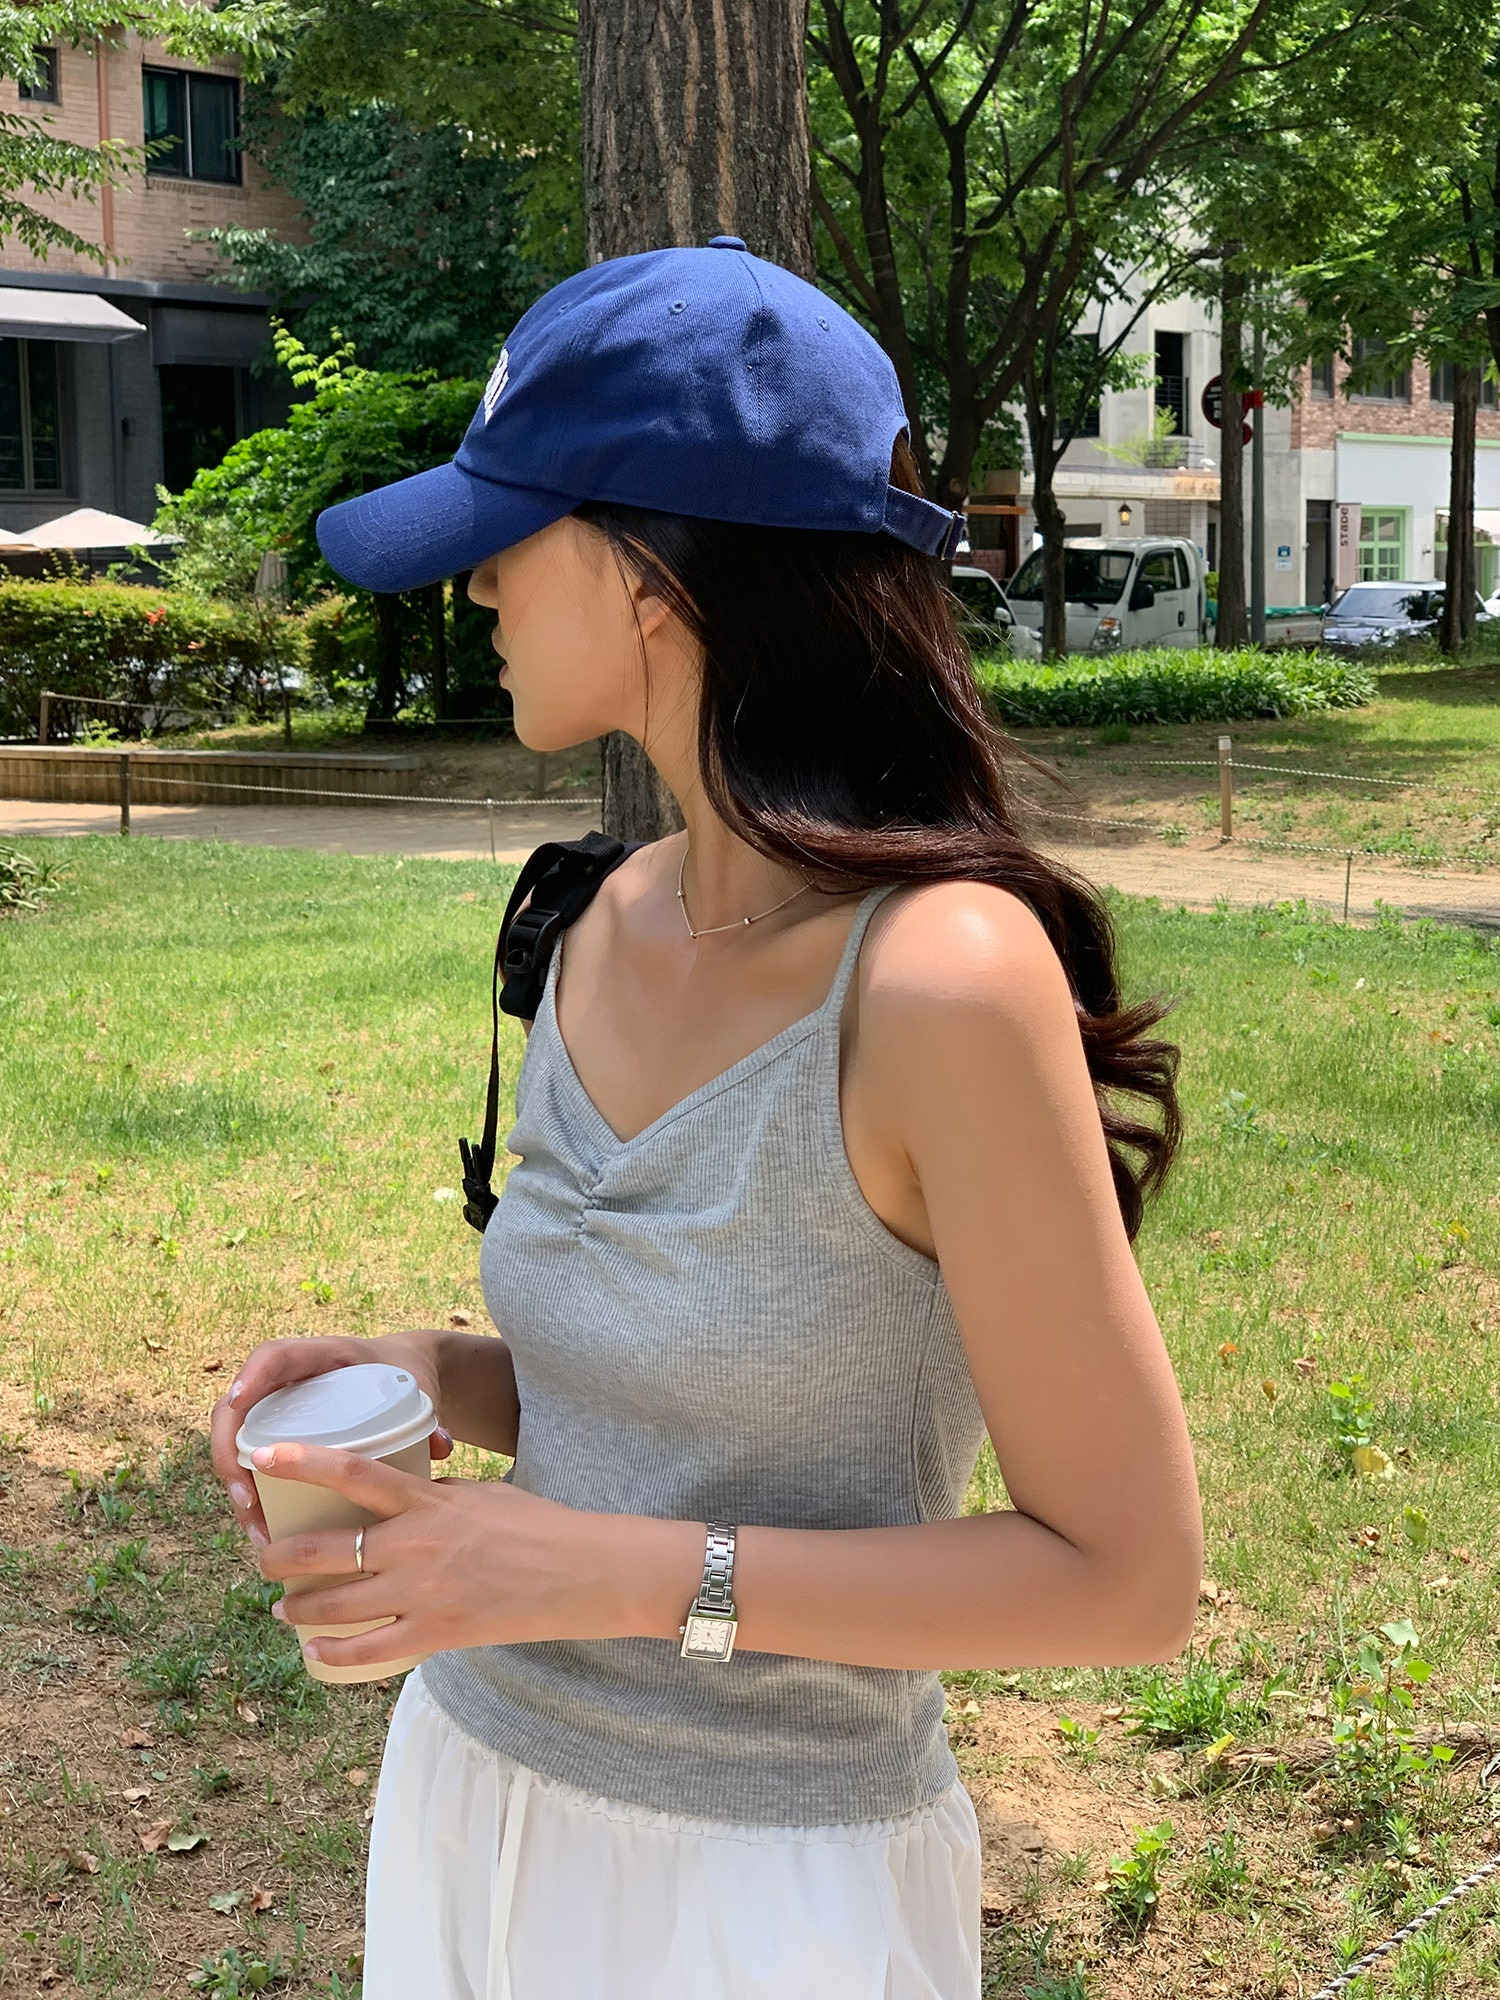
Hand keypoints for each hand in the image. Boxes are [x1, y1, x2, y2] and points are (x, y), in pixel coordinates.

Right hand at [210, 1332, 453, 1546]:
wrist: (401, 1373)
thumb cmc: (404, 1377)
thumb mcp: (414, 1390)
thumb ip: (426, 1417)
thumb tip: (441, 1447)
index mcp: (320, 1356)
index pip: (275, 1355)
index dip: (252, 1374)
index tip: (239, 1400)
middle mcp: (287, 1381)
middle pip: (237, 1410)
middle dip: (231, 1454)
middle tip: (246, 1497)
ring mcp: (276, 1410)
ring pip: (237, 1444)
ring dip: (237, 1487)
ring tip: (258, 1530)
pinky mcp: (277, 1436)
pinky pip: (249, 1464)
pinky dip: (251, 1497)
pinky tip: (265, 1532)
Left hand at [250, 1442, 694, 1671]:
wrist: (581, 1572)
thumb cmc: (536, 1525)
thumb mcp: (478, 1495)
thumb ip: (432, 1497)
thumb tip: (396, 1497)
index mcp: (428, 1502)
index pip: (352, 1473)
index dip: (301, 1462)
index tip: (262, 1456)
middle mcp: (415, 1547)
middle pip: (324, 1549)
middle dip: (280, 1556)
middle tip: (265, 1558)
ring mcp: (422, 1594)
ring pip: (334, 1604)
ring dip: (298, 1607)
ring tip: (284, 1606)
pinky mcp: (436, 1634)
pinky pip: (367, 1650)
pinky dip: (331, 1653)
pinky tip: (313, 1650)